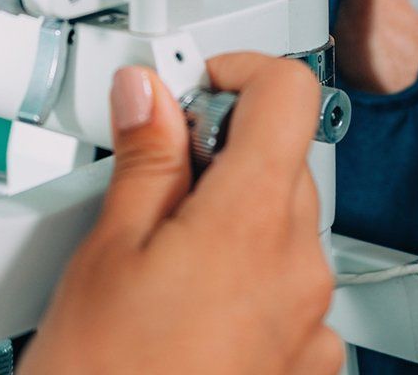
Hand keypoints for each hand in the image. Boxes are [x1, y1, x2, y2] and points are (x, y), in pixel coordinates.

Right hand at [21, 52, 342, 374]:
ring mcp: (311, 324)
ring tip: (161, 250)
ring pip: (285, 223)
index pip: (289, 91)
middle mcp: (301, 268)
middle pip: (284, 158)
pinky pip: (290, 287)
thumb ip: (144, 156)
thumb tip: (150, 92)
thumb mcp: (106, 251)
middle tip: (156, 171)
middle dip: (223, 148)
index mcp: (255, 220)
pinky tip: (187, 304)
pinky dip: (249, 275)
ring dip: (234, 213)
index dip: (237, 71)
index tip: (193, 86)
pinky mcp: (306, 367)